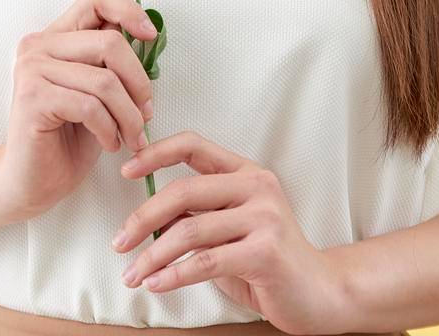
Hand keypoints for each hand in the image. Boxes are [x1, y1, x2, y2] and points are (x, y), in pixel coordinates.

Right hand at [0, 0, 156, 222]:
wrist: (30, 184)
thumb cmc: (68, 138)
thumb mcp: (99, 93)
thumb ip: (112, 62)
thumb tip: (147, 36)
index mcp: (55, 36)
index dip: (128, 11)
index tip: (151, 37)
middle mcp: (39, 45)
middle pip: (110, 43)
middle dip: (138, 83)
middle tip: (147, 114)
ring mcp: (32, 69)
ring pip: (105, 80)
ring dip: (129, 115)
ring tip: (132, 137)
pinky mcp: (32, 98)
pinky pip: (90, 106)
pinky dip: (110, 129)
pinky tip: (111, 145)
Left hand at [112, 129, 350, 335]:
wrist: (319, 293)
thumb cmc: (268, 261)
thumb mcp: (230, 230)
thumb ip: (198, 217)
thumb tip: (149, 220)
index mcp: (246, 172)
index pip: (194, 145)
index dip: (156, 153)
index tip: (126, 169)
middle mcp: (256, 186)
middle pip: (184, 190)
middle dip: (142, 217)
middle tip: (119, 241)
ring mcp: (264, 216)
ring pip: (190, 229)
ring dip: (153, 255)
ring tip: (133, 274)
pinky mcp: (265, 251)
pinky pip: (206, 262)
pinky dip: (174, 275)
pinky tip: (157, 284)